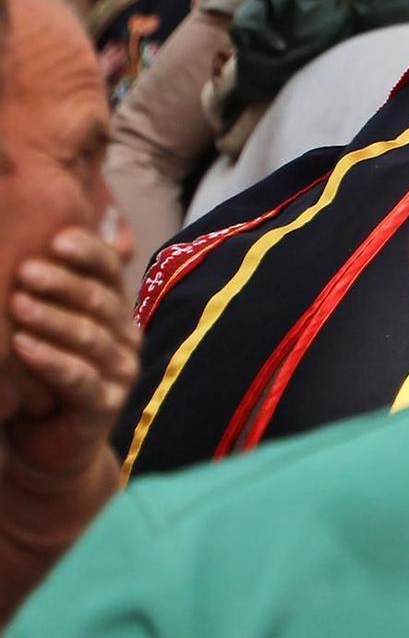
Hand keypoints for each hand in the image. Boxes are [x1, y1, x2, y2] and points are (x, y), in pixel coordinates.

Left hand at [6, 223, 138, 487]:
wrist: (51, 448)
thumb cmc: (47, 377)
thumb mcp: (58, 326)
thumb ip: (69, 285)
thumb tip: (88, 225)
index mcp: (118, 308)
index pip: (112, 269)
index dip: (88, 252)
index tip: (56, 239)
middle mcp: (127, 336)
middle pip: (100, 301)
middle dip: (61, 283)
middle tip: (25, 271)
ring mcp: (120, 373)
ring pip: (88, 337)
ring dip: (50, 319)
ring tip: (16, 305)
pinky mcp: (104, 407)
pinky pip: (77, 378)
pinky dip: (48, 359)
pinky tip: (22, 345)